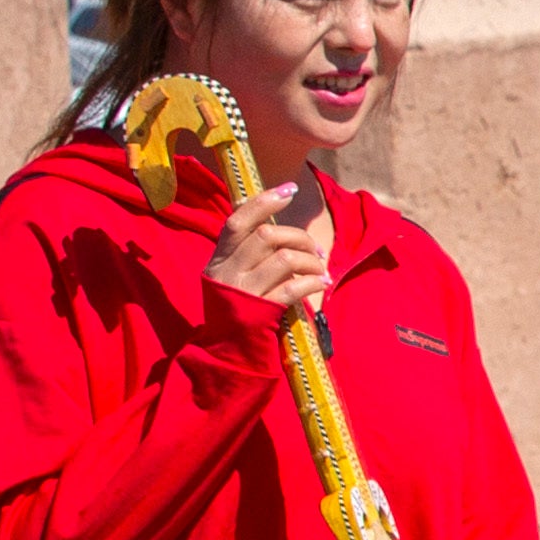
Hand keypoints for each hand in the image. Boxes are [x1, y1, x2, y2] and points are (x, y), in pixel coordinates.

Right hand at [206, 175, 334, 317]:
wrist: (227, 351)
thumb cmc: (236, 309)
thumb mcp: (231, 275)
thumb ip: (247, 252)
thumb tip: (280, 225)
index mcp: (218, 258)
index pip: (237, 220)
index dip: (264, 201)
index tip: (290, 189)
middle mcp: (228, 271)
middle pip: (267, 235)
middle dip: (299, 236)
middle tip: (316, 248)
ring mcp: (244, 292)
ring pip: (285, 259)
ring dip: (310, 260)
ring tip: (320, 268)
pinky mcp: (262, 312)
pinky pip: (293, 288)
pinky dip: (312, 281)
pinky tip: (321, 282)